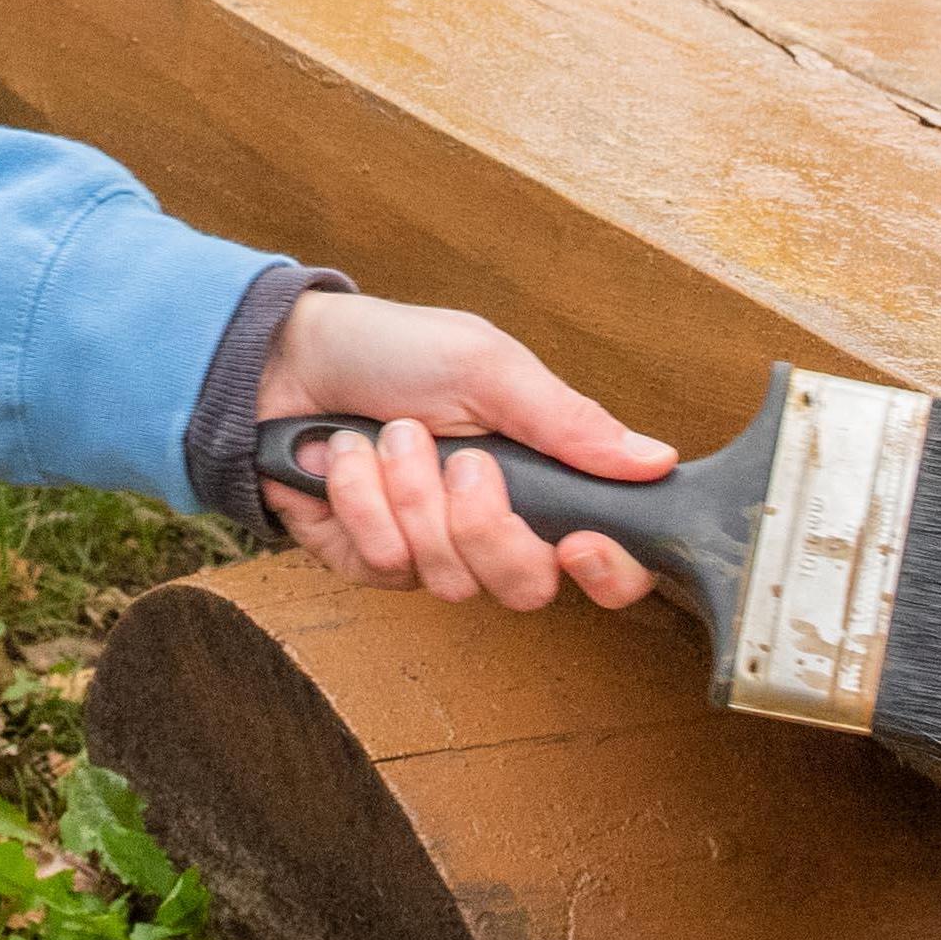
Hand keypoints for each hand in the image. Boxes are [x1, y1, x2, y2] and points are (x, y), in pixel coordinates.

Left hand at [254, 292, 664, 611]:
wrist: (285, 359)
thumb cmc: (391, 351)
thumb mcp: (488, 366)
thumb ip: (568, 421)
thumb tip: (655, 461)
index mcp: (540, 480)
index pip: (607, 565)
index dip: (608, 574)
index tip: (577, 542)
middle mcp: (493, 527)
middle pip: (526, 588)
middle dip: (484, 523)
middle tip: (460, 460)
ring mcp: (430, 552)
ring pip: (449, 578)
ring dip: (410, 494)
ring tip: (390, 435)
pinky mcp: (368, 563)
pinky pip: (382, 564)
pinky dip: (359, 498)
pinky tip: (343, 457)